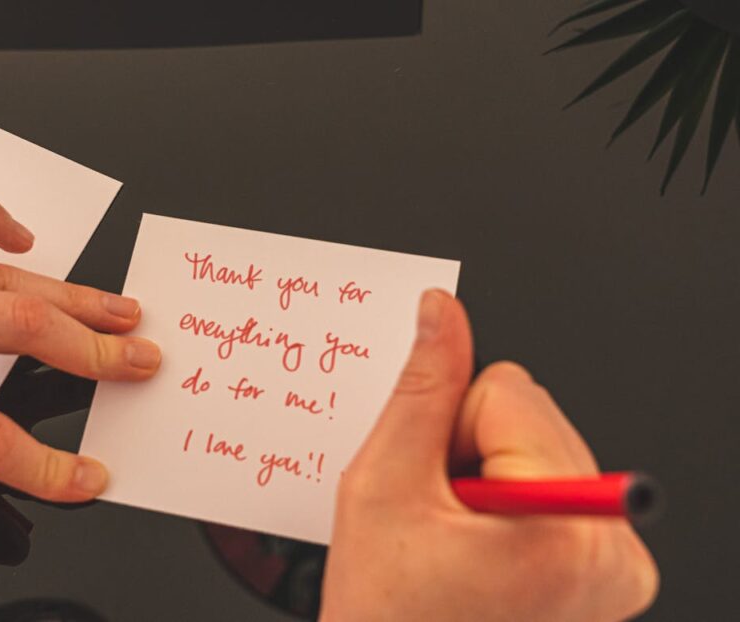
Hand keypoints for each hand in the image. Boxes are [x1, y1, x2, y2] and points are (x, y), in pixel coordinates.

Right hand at [320, 290, 657, 620]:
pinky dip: (510, 503)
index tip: (430, 486)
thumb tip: (440, 313)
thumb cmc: (388, 617)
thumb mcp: (382, 488)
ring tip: (457, 542)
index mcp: (564, 523)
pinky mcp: (610, 571)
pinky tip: (481, 547)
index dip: (446, 429)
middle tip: (439, 520)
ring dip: (486, 479)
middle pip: (532, 416)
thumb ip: (420, 388)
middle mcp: (611, 547)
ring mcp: (617, 565)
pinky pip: (557, 484)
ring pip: (542, 446)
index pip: (507, 389)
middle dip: (470, 454)